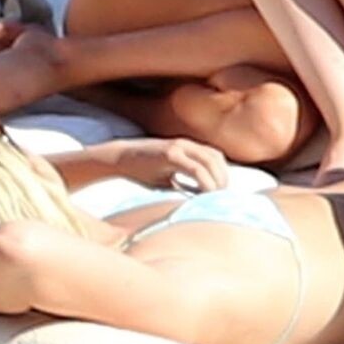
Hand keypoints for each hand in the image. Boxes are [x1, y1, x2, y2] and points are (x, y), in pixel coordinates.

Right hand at [89, 137, 229, 192]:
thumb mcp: (168, 176)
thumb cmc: (143, 171)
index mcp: (187, 147)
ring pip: (208, 162)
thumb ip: (185, 182)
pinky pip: (194, 168)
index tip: (222, 191)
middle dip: (222, 178)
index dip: (222, 173)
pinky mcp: (170, 154)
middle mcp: (186, 144)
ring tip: (214, 197)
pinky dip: (204, 181)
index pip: (215, 156)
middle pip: (215, 158)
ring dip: (216, 180)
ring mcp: (178, 147)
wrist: (120, 158)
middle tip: (222, 197)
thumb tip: (200, 199)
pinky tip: (202, 194)